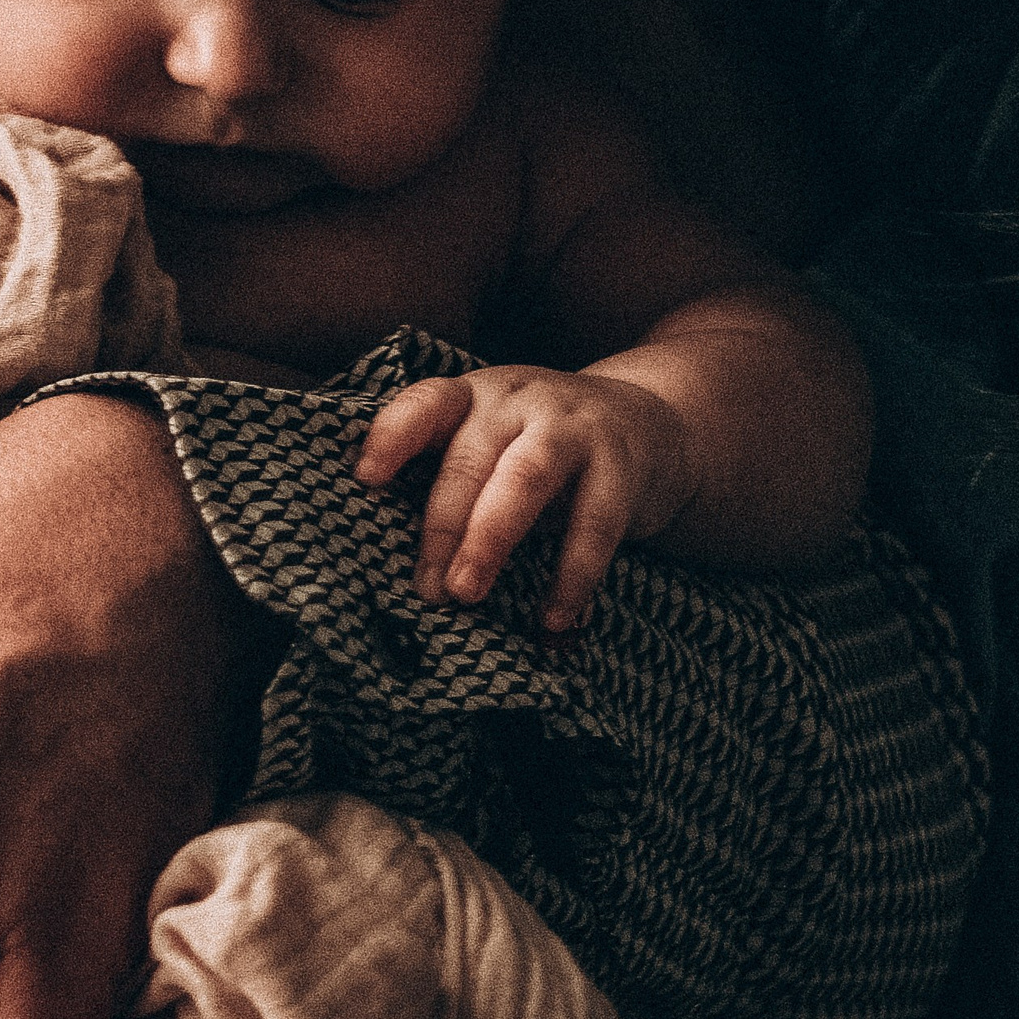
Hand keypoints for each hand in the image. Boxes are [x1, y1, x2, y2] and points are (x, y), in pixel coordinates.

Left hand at [356, 365, 693, 631]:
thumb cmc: (542, 451)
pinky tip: (553, 620)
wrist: (652, 425)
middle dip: (442, 525)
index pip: (426, 404)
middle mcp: (519, 403)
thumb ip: (450, 485)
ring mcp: (573, 428)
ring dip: (490, 538)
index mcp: (474, 398)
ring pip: (525, 477)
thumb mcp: (494, 446)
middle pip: (470, 458)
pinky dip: (572, 577)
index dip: (393, 436)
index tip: (366, 478)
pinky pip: (595, 523)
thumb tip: (408, 576)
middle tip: (426, 588)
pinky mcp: (621, 467)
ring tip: (466, 593)